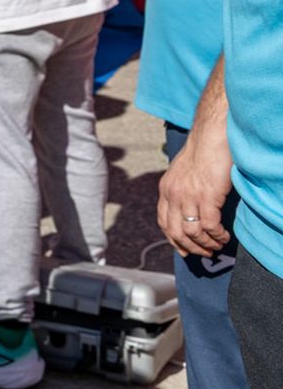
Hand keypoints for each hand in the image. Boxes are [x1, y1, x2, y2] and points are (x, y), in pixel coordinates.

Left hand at [157, 127, 232, 256]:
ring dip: (206, 243)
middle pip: (175, 232)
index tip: (185, 250)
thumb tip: (188, 208)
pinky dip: (217, 235)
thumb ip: (180, 190)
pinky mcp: (207, 196)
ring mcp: (189, 196)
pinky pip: (210, 225)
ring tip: (217, 245)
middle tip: (205, 253)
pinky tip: (224, 236)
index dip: (173, 240)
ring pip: (192, 232)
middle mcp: (173, 194)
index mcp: (165, 189)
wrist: (210, 136)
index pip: (163, 222)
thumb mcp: (181, 173)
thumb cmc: (201, 152)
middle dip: (190, 247)